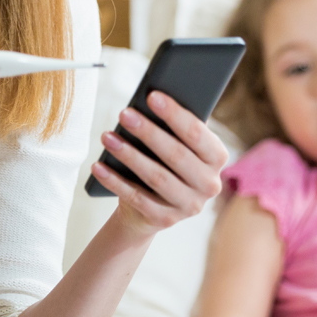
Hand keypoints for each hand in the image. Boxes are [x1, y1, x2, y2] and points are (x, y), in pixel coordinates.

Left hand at [91, 91, 227, 238]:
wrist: (153, 206)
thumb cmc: (165, 160)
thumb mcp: (176, 142)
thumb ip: (173, 126)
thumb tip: (150, 99)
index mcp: (217, 157)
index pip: (197, 134)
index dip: (174, 114)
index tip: (152, 96)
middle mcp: (209, 184)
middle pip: (176, 155)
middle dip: (148, 132)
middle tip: (124, 113)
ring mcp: (189, 206)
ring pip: (156, 177)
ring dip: (129, 155)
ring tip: (107, 137)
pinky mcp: (165, 220)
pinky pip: (137, 198)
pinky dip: (115, 181)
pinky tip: (98, 166)